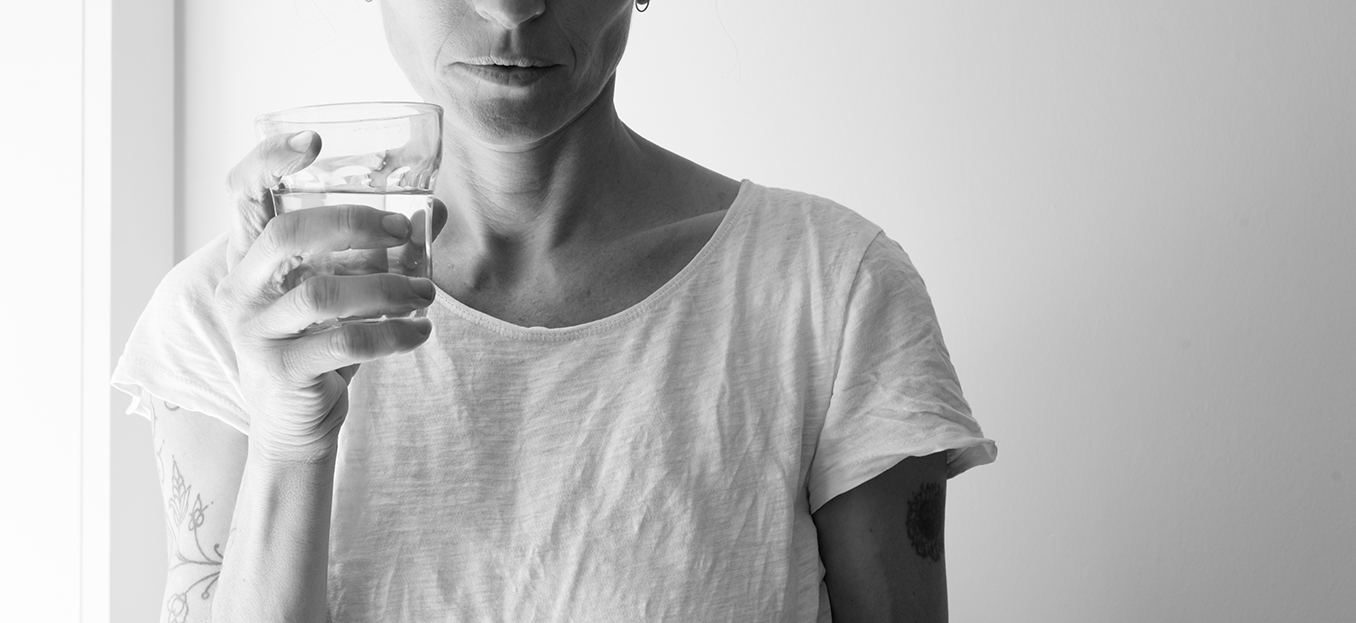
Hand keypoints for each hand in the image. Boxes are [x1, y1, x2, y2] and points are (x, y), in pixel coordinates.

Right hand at [215, 130, 437, 462]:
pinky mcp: (281, 371)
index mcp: (252, 257)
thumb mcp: (350, 291)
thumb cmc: (322, 346)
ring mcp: (256, 331)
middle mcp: (242, 288)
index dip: (268, 161)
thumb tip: (436, 211)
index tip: (312, 141)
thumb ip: (384, 252)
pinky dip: (392, 335)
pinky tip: (419, 333)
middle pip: (286, 236)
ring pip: (322, 294)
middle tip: (404, 233)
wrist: (296, 424)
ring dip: (388, 289)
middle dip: (353, 224)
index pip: (241, 194)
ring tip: (426, 295)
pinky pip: (344, 343)